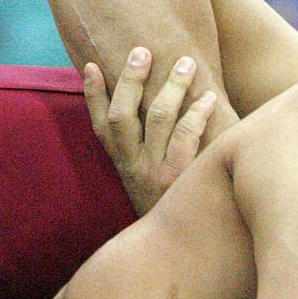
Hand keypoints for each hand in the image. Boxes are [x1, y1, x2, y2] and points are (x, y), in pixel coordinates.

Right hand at [84, 47, 216, 214]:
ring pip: (157, 118)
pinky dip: (197, 113)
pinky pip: (185, 137)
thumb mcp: (146, 183)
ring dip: (171, 86)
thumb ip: (143, 154)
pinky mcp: (179, 178)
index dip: (92, 95)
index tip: (89, 65)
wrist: (181, 248)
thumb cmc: (171, 206)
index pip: (99, 125)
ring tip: (186, 62)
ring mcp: (153, 172)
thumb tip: (149, 115)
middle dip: (130, 80)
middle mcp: (131, 167)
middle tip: (142, 51)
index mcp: (121, 164)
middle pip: (121, 115)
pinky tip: (208, 97)